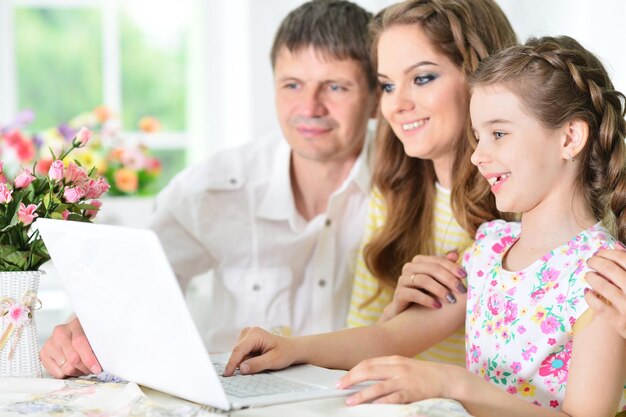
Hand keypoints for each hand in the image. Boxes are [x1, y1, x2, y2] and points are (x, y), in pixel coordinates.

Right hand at [39, 316, 101, 377]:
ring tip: (81, 366)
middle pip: (73, 358)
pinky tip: (71, 366)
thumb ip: (99, 345)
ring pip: (65, 368)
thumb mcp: (95, 336)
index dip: (89, 358)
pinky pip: (57, 373)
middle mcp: (60, 332)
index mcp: (75, 324)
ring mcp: (50, 343)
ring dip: (77, 371)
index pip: (80, 342)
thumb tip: (106, 360)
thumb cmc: (87, 335)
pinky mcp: (43, 354)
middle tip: (91, 369)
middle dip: (85, 368)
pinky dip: (67, 374)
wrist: (73, 331)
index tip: (97, 368)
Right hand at [223, 327, 297, 375]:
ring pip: (238, 355)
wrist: (290, 348)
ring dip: (247, 361)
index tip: (227, 374)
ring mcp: (246, 335)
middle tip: (261, 363)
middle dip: (244, 363)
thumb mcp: (273, 361)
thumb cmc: (284, 353)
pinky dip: (247, 359)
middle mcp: (248, 332)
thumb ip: (257, 364)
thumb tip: (241, 369)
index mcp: (255, 334)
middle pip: (237, 353)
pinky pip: (240, 355)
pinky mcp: (245, 340)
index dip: (231, 363)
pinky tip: (258, 357)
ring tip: (261, 359)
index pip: (238, 350)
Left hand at [336, 355, 455, 404]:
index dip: (354, 370)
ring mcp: (405, 380)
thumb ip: (390, 370)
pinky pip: (394, 398)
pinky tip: (373, 406)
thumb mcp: (406, 367)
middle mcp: (398, 368)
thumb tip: (370, 378)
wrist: (449, 379)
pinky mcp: (413, 393)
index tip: (343, 378)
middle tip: (339, 386)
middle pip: (369, 371)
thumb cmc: (426, 375)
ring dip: (361, 394)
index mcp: (395, 360)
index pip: (369, 363)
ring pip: (378, 386)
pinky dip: (382, 402)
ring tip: (350, 401)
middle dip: (351, 378)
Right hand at [378, 252, 466, 322]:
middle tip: (462, 290)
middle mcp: (409, 267)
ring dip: (440, 290)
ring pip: (423, 280)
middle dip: (449, 279)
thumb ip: (445, 268)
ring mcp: (402, 280)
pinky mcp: (398, 293)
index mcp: (419, 261)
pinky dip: (427, 300)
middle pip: (432, 269)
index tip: (465, 276)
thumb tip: (455, 254)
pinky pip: (414, 294)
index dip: (452, 267)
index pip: (438, 260)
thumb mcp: (437, 281)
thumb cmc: (425, 294)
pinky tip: (438, 306)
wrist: (406, 313)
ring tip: (451, 300)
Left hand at [585, 248, 625, 337]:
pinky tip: (587, 292)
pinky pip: (598, 306)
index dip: (608, 253)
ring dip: (591, 277)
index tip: (599, 252)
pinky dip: (590, 297)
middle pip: (610, 269)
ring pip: (602, 286)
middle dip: (596, 262)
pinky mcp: (620, 322)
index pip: (622, 258)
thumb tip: (615, 246)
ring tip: (588, 275)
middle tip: (590, 261)